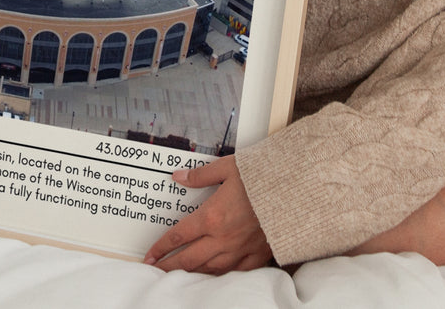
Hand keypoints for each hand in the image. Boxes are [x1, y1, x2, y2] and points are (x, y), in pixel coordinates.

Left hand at [143, 156, 271, 273]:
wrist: (294, 190)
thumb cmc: (263, 177)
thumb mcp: (228, 168)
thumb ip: (200, 175)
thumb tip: (179, 177)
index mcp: (212, 217)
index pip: (179, 236)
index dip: (161, 247)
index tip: (150, 255)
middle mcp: (223, 238)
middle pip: (189, 259)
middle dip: (169, 266)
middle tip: (155, 271)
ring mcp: (240, 250)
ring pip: (209, 269)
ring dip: (191, 273)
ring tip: (179, 275)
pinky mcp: (257, 255)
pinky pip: (234, 272)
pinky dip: (220, 275)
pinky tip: (214, 275)